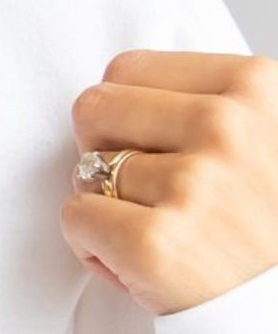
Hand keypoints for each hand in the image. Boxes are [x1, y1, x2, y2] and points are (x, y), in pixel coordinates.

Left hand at [63, 50, 277, 315]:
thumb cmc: (266, 223)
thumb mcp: (264, 135)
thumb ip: (207, 99)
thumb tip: (118, 82)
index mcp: (254, 86)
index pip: (126, 68)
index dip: (129, 114)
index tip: (163, 149)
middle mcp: (226, 127)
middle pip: (92, 107)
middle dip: (103, 149)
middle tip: (148, 192)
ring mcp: (192, 186)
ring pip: (82, 170)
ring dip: (106, 205)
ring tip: (162, 233)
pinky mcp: (155, 245)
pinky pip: (74, 219)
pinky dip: (93, 246)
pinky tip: (142, 265)